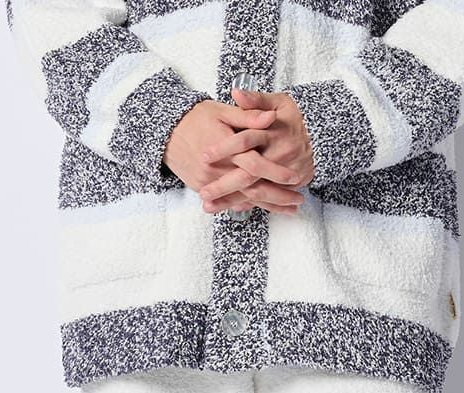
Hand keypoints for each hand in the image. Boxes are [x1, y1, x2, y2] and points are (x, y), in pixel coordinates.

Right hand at [163, 100, 304, 213]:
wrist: (165, 130)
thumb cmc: (196, 117)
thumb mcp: (223, 111)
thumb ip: (249, 116)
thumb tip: (271, 117)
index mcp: (225, 147)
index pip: (256, 165)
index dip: (276, 173)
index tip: (295, 179)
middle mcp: (217, 169)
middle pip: (252, 189)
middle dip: (278, 197)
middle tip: (298, 201)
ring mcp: (208, 182)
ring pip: (243, 200)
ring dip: (268, 206)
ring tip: (289, 210)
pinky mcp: (202, 188)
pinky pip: (228, 201)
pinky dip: (248, 206)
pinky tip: (265, 209)